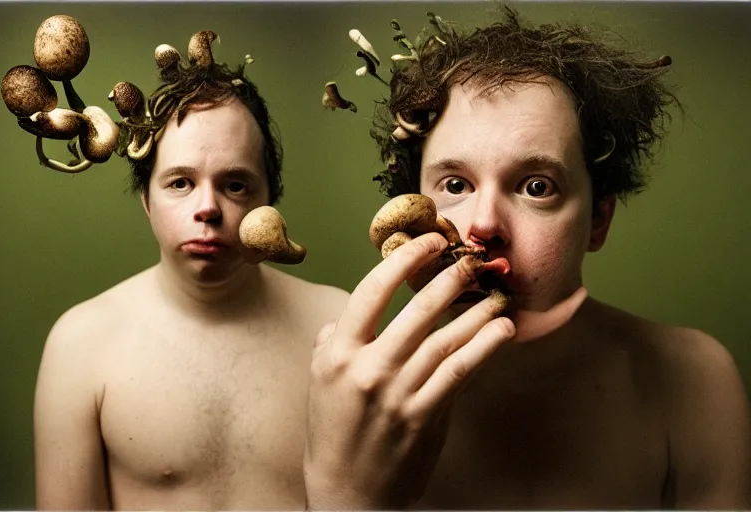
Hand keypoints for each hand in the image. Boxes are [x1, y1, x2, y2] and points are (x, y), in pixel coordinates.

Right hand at [303, 233, 514, 508]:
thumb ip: (331, 346)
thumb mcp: (319, 383)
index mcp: (336, 353)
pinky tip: (499, 331)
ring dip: (475, 312)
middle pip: (416, 310)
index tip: (427, 242)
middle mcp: (366, 369)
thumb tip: (341, 321)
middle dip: (450, 278)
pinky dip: (483, 347)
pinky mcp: (422, 417)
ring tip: (495, 294)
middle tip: (472, 260)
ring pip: (444, 339)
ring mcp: (396, 394)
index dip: (404, 261)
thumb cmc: (333, 434)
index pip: (371, 292)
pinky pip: (458, 372)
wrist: (346, 492)